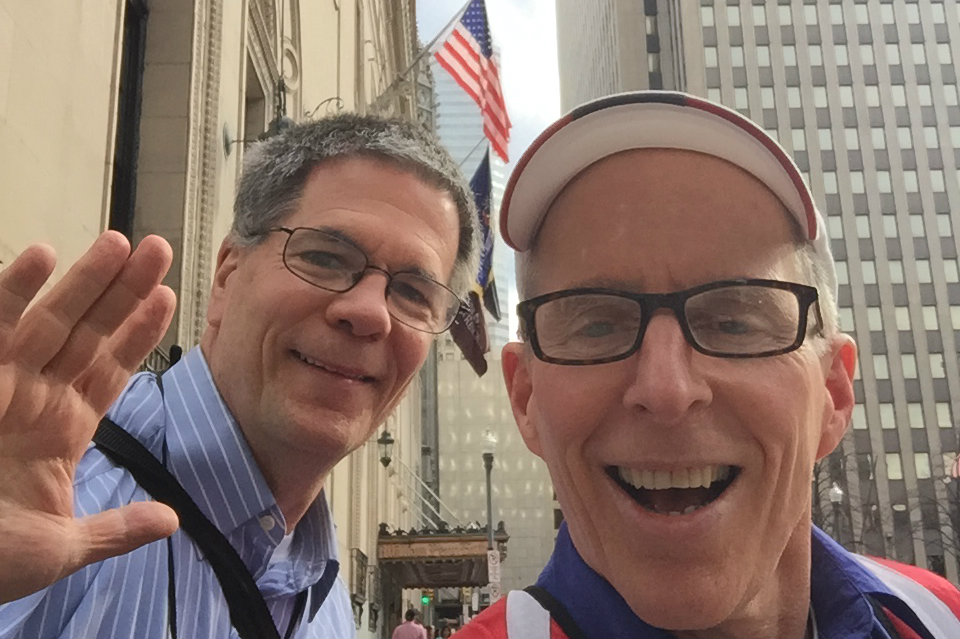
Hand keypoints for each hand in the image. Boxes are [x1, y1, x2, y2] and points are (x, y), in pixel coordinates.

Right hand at [0, 231, 179, 603]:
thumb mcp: (59, 550)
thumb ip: (114, 530)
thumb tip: (168, 521)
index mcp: (62, 432)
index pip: (111, 370)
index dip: (139, 334)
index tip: (168, 297)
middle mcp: (35, 400)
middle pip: (89, 334)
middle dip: (123, 292)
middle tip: (158, 248)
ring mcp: (0, 386)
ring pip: (50, 322)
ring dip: (83, 281)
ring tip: (120, 243)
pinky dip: (11, 293)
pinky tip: (39, 256)